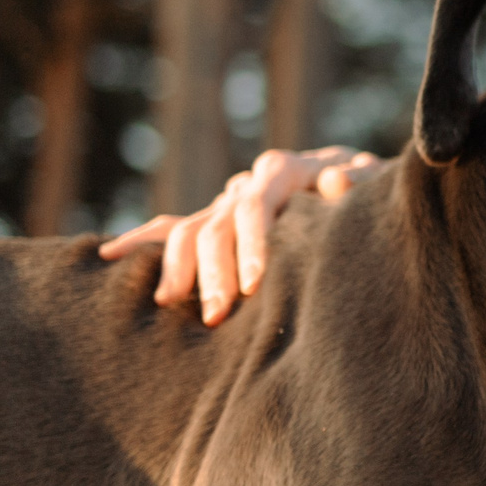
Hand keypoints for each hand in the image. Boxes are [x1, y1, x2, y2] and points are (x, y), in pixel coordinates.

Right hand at [99, 147, 382, 325]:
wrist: (360, 183)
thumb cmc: (373, 191)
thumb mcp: (378, 182)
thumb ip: (361, 180)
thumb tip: (333, 182)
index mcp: (285, 170)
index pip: (257, 203)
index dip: (252, 243)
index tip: (254, 285)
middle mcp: (249, 183)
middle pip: (216, 222)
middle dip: (213, 271)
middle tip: (215, 315)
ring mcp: (229, 203)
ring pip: (189, 229)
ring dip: (177, 267)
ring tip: (169, 303)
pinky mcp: (219, 223)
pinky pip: (174, 229)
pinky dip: (142, 240)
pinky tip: (107, 256)